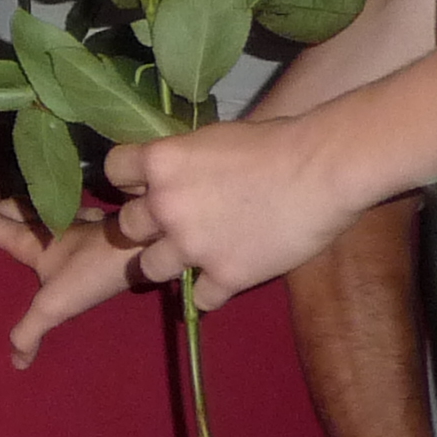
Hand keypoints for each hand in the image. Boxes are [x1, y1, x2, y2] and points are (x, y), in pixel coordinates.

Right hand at [0, 204, 161, 364]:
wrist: (139, 248)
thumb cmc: (93, 271)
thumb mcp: (55, 305)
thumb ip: (29, 331)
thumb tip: (14, 361)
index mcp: (30, 239)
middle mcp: (47, 224)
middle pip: (7, 207)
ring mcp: (72, 222)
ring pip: (35, 207)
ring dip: (18, 212)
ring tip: (10, 225)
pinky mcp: (93, 226)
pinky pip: (64, 215)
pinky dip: (53, 218)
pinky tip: (62, 229)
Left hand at [105, 115, 368, 309]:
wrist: (322, 170)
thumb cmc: (276, 142)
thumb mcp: (214, 138)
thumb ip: (184, 160)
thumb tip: (173, 169)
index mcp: (161, 163)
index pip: (113, 171)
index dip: (129, 180)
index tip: (146, 184)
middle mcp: (165, 207)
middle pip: (126, 227)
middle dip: (146, 227)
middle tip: (172, 224)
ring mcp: (192, 246)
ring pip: (150, 268)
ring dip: (170, 262)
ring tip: (195, 254)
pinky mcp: (224, 276)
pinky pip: (199, 298)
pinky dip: (212, 290)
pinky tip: (228, 276)